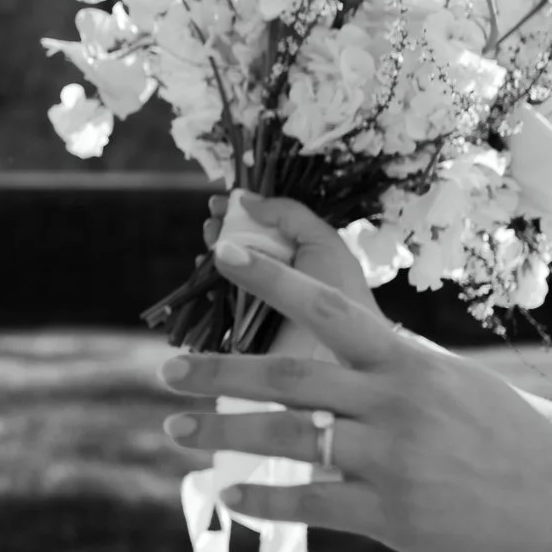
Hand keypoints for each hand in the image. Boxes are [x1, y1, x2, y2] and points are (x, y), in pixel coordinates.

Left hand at [158, 235, 551, 551]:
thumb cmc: (505, 444)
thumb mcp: (455, 385)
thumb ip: (393, 367)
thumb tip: (338, 341)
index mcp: (408, 362)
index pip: (330, 306)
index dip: (272, 279)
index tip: (221, 253)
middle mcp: (397, 402)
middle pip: (290, 375)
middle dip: (220, 371)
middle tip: (165, 371)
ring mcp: (395, 459)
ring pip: (289, 438)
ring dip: (224, 433)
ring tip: (175, 430)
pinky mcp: (395, 515)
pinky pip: (314, 503)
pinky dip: (266, 499)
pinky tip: (229, 496)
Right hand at [204, 191, 376, 360]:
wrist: (346, 353)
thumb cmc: (341, 293)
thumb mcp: (323, 243)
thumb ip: (289, 215)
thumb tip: (246, 198)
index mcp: (297, 250)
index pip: (261, 223)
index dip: (238, 209)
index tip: (219, 202)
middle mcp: (276, 271)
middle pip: (239, 242)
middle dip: (221, 228)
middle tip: (210, 221)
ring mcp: (258, 298)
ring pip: (225, 270)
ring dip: (212, 254)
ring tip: (207, 243)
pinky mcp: (242, 325)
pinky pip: (218, 301)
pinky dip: (208, 286)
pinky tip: (205, 273)